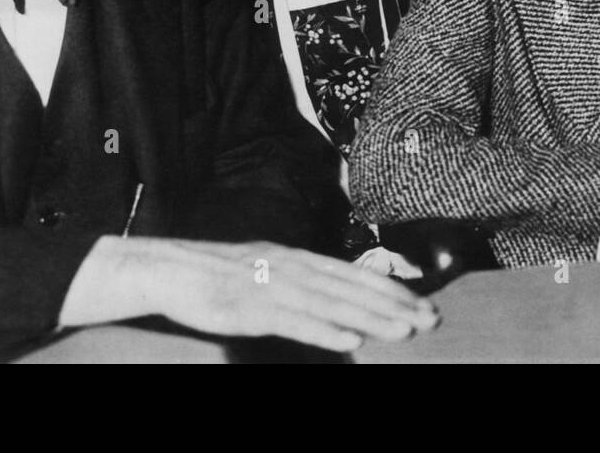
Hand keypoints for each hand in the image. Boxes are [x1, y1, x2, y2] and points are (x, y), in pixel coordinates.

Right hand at [60, 237, 439, 352]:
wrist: (168, 269)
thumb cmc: (217, 274)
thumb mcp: (266, 267)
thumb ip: (301, 279)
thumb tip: (336, 295)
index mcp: (296, 256)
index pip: (353, 274)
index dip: (390, 289)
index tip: (422, 304)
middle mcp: (291, 267)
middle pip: (352, 288)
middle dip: (394, 305)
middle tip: (430, 320)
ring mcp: (273, 287)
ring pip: (332, 305)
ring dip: (371, 319)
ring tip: (404, 332)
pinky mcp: (251, 310)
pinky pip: (295, 323)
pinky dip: (325, 332)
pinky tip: (351, 343)